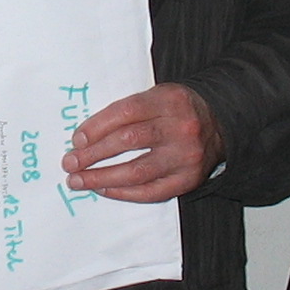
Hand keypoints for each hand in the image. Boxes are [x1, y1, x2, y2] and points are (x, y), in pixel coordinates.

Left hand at [61, 84, 223, 202]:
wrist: (220, 124)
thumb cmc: (176, 110)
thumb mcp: (157, 96)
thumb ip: (127, 110)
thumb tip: (84, 137)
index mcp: (169, 100)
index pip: (125, 112)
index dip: (96, 127)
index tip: (76, 140)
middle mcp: (180, 128)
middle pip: (129, 141)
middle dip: (93, 154)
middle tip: (70, 163)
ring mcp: (186, 156)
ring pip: (137, 171)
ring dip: (102, 178)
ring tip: (78, 180)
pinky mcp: (189, 180)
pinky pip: (151, 191)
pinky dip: (123, 192)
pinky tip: (104, 189)